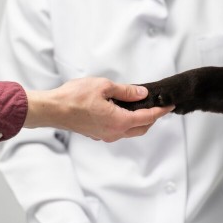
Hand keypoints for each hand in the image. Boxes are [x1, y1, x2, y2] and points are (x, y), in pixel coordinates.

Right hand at [23, 77, 173, 140]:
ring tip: (141, 106)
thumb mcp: (104, 87)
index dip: (160, 111)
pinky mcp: (97, 133)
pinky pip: (118, 130)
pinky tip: (123, 110)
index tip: (169, 106)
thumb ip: (126, 91)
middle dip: (152, 118)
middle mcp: (114, 132)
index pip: (147, 118)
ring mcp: (105, 135)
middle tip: (157, 106)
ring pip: (130, 131)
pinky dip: (126, 122)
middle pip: (141, 128)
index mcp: (119, 122)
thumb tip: (141, 94)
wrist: (52, 110)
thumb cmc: (74, 97)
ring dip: (139, 121)